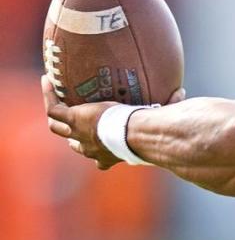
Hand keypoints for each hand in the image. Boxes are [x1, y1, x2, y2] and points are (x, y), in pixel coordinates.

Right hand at [42, 77, 185, 169]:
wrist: (137, 134)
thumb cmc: (151, 134)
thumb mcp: (156, 123)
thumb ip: (168, 108)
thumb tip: (182, 93)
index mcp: (111, 155)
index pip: (100, 159)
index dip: (97, 153)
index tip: (100, 144)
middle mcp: (93, 149)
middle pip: (75, 145)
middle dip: (72, 137)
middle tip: (72, 126)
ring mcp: (80, 134)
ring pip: (57, 128)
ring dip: (55, 117)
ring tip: (55, 100)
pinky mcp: (74, 120)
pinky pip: (53, 108)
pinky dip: (50, 95)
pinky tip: (48, 80)